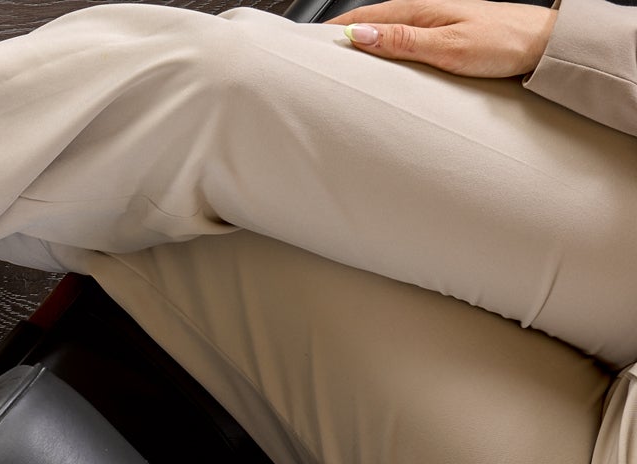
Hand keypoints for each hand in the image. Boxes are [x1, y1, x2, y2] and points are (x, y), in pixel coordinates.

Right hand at [325, 0, 556, 78]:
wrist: (545, 45)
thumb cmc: (504, 42)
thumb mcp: (447, 46)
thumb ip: (402, 41)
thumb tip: (360, 35)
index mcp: (420, 11)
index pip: (362, 17)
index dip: (332, 30)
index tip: (306, 45)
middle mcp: (424, 14)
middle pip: (370, 25)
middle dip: (340, 39)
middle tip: (313, 59)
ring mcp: (434, 26)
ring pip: (385, 34)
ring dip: (361, 47)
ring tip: (338, 64)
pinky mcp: (444, 39)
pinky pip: (402, 44)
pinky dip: (383, 53)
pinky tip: (380, 65)